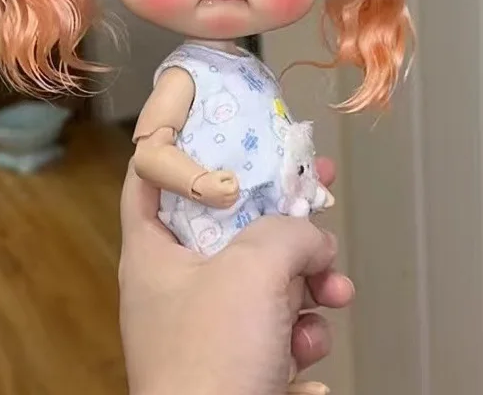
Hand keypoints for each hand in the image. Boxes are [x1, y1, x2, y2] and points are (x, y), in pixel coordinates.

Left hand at [119, 157, 353, 394]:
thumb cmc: (211, 358)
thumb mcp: (250, 270)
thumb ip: (288, 232)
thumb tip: (313, 239)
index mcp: (155, 252)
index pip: (149, 179)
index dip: (175, 143)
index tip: (211, 120)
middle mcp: (178, 284)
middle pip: (230, 225)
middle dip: (282, 215)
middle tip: (318, 188)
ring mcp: (209, 326)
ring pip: (265, 277)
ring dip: (307, 279)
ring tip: (333, 290)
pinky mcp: (239, 362)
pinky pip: (277, 324)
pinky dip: (302, 328)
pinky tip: (312, 349)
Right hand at [191, 169, 239, 208]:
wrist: (196, 187)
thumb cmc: (207, 179)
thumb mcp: (219, 173)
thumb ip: (229, 175)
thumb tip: (234, 177)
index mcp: (226, 191)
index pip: (236, 187)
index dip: (235, 181)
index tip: (231, 177)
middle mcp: (225, 199)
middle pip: (236, 195)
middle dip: (235, 188)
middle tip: (231, 182)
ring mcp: (221, 204)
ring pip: (233, 201)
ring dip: (234, 195)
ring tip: (229, 188)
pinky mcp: (218, 206)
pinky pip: (228, 205)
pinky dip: (230, 200)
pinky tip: (227, 195)